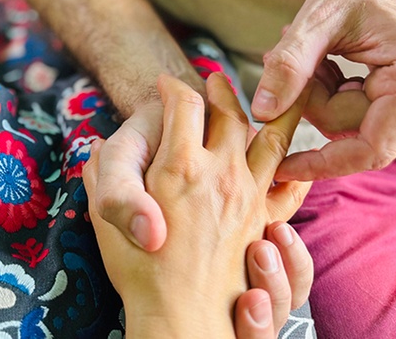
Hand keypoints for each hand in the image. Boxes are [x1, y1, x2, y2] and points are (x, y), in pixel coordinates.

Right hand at [83, 73, 311, 337]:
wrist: (178, 316)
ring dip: (266, 111)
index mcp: (178, 165)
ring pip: (270, 138)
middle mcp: (220, 173)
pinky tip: (287, 157)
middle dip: (219, 89)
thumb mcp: (103, 213)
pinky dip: (292, 163)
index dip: (170, 86)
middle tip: (213, 80)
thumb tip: (103, 145)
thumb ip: (104, 173)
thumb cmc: (137, 266)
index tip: (163, 85)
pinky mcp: (264, 220)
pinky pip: (290, 183)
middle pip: (230, 113)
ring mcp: (249, 196)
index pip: (183, 103)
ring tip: (263, 98)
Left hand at [252, 0, 395, 179]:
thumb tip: (263, 113)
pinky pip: (355, 105)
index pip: (368, 150)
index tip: (278, 166)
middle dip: (307, 98)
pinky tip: (322, 54)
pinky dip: (330, 85)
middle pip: (347, 129)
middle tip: (279, 53)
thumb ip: (292, 63)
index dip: (320, 163)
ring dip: (316, 89)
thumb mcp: (323, 15)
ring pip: (346, 117)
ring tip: (306, 46)